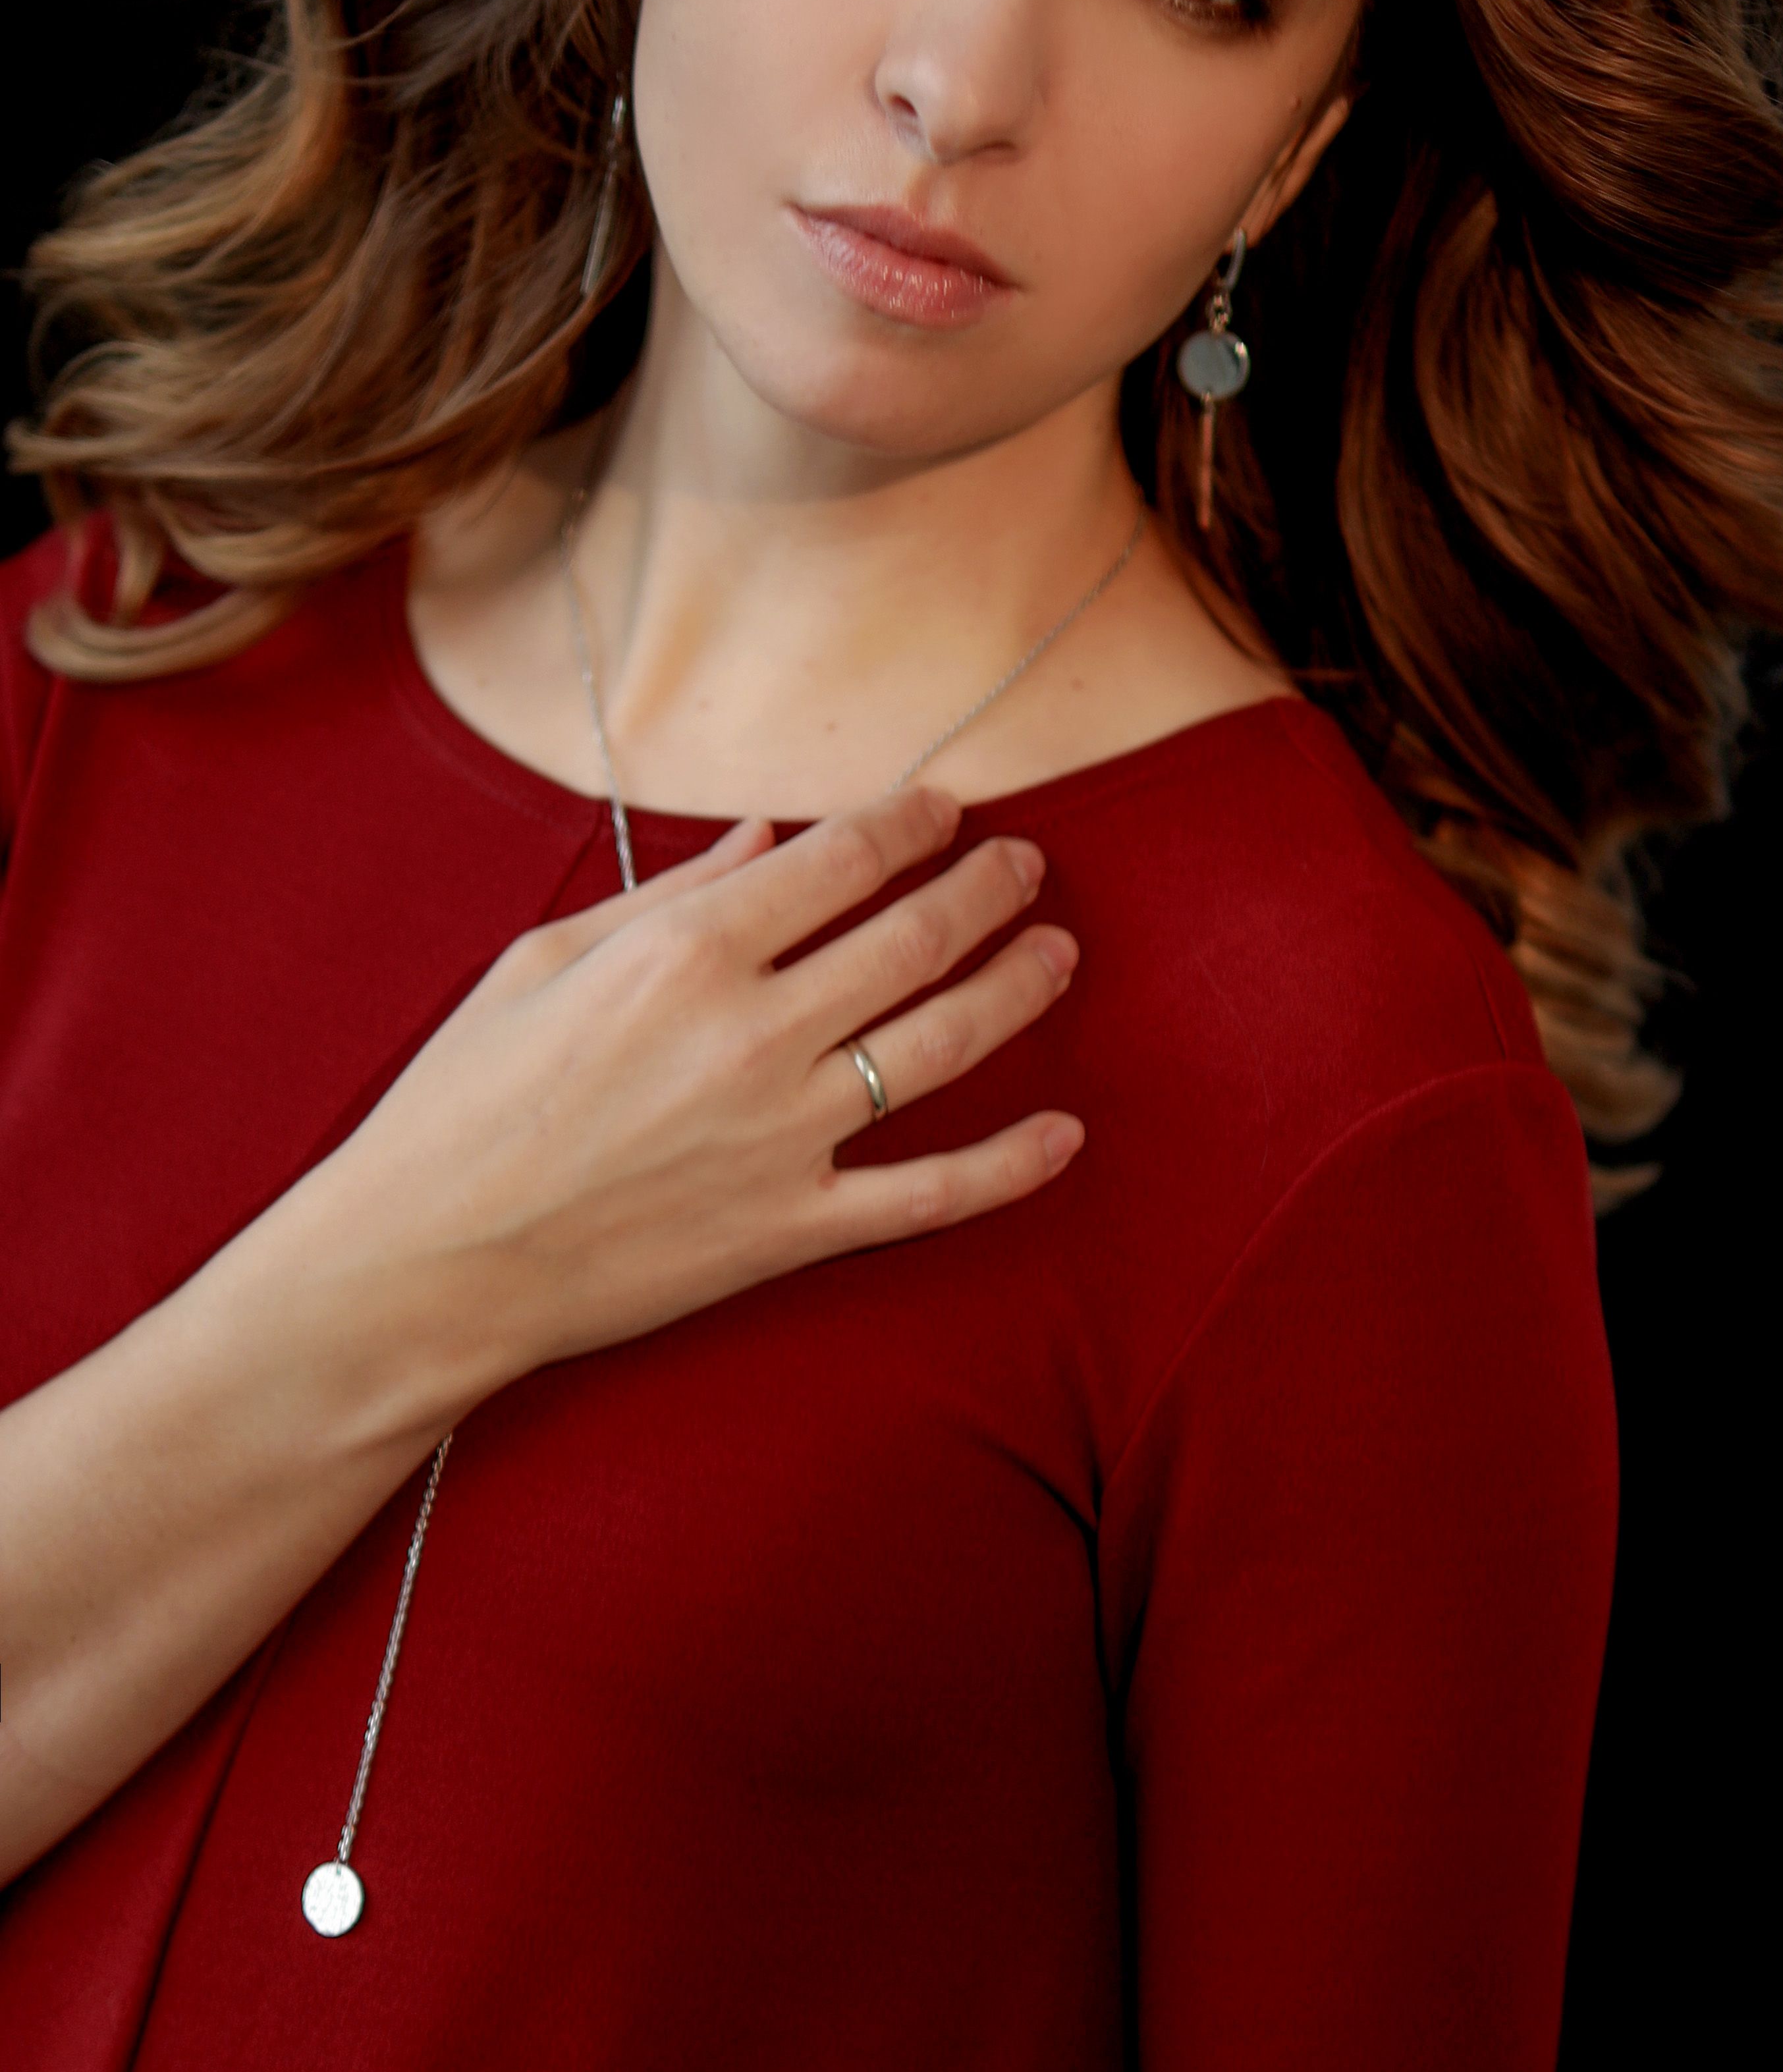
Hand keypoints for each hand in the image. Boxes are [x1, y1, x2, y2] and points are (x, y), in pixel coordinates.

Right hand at [307, 782, 1080, 1397]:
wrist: (427, 1262)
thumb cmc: (463, 1104)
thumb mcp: (544, 963)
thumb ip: (673, 894)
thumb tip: (772, 835)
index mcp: (686, 954)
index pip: (842, 861)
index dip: (911, 824)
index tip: (948, 808)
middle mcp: (754, 1035)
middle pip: (913, 940)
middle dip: (987, 891)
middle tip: (1027, 866)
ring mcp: (786, 1137)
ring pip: (944, 1045)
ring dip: (1017, 989)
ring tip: (1058, 953)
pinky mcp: (795, 1228)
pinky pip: (933, 1195)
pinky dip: (1011, 1166)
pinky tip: (1066, 1134)